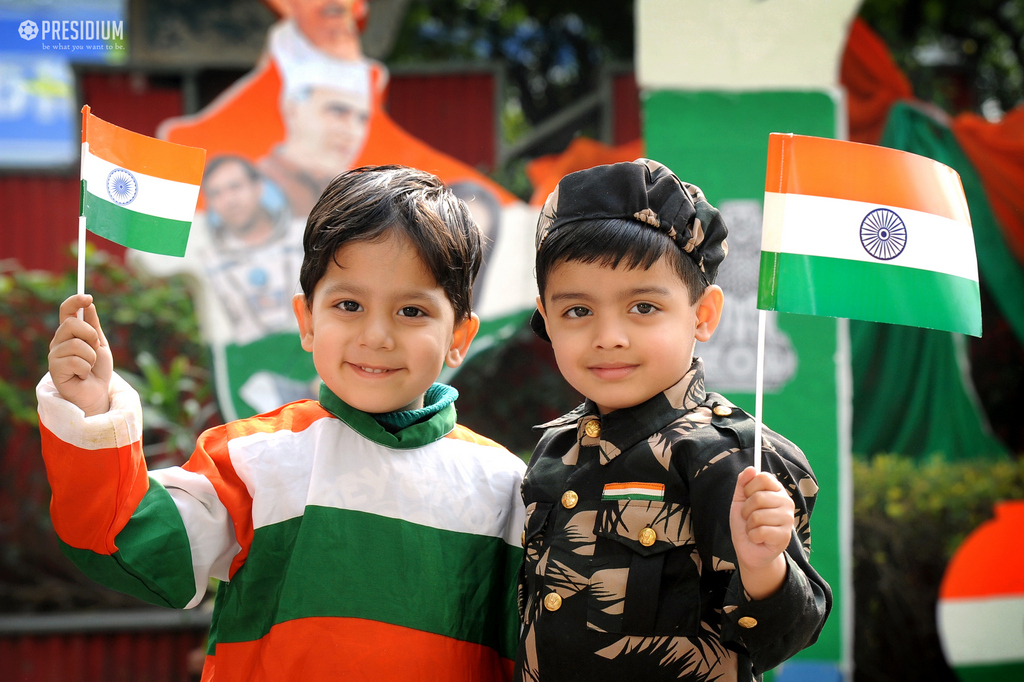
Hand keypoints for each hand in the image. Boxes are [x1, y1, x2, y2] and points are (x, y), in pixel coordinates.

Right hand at [48, 294, 112, 415]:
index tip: (88, 297)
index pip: (66, 311)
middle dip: (91, 336)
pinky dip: (86, 368)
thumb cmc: (97, 369)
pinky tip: (82, 375)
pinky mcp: (55, 369)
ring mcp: (55, 355)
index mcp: (69, 333)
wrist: (96, 392)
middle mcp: (58, 341)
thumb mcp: (100, 344)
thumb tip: (89, 304)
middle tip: (94, 348)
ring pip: (77, 344)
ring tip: (88, 366)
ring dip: (91, 357)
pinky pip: (76, 361)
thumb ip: (94, 326)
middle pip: (72, 324)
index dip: (75, 301)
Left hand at [729, 466, 794, 598]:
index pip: (763, 477)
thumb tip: (751, 468)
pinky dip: (753, 536)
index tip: (747, 497)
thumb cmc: (746, 522)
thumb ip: (743, 483)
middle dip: (745, 510)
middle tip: (749, 518)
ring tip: (754, 528)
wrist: (749, 549)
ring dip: (749, 525)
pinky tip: (758, 538)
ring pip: (757, 516)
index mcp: (776, 490)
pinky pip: (760, 531)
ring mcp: (788, 518)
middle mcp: (786, 501)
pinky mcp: (785, 535)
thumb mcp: (739, 500)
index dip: (748, 488)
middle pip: (758, 497)